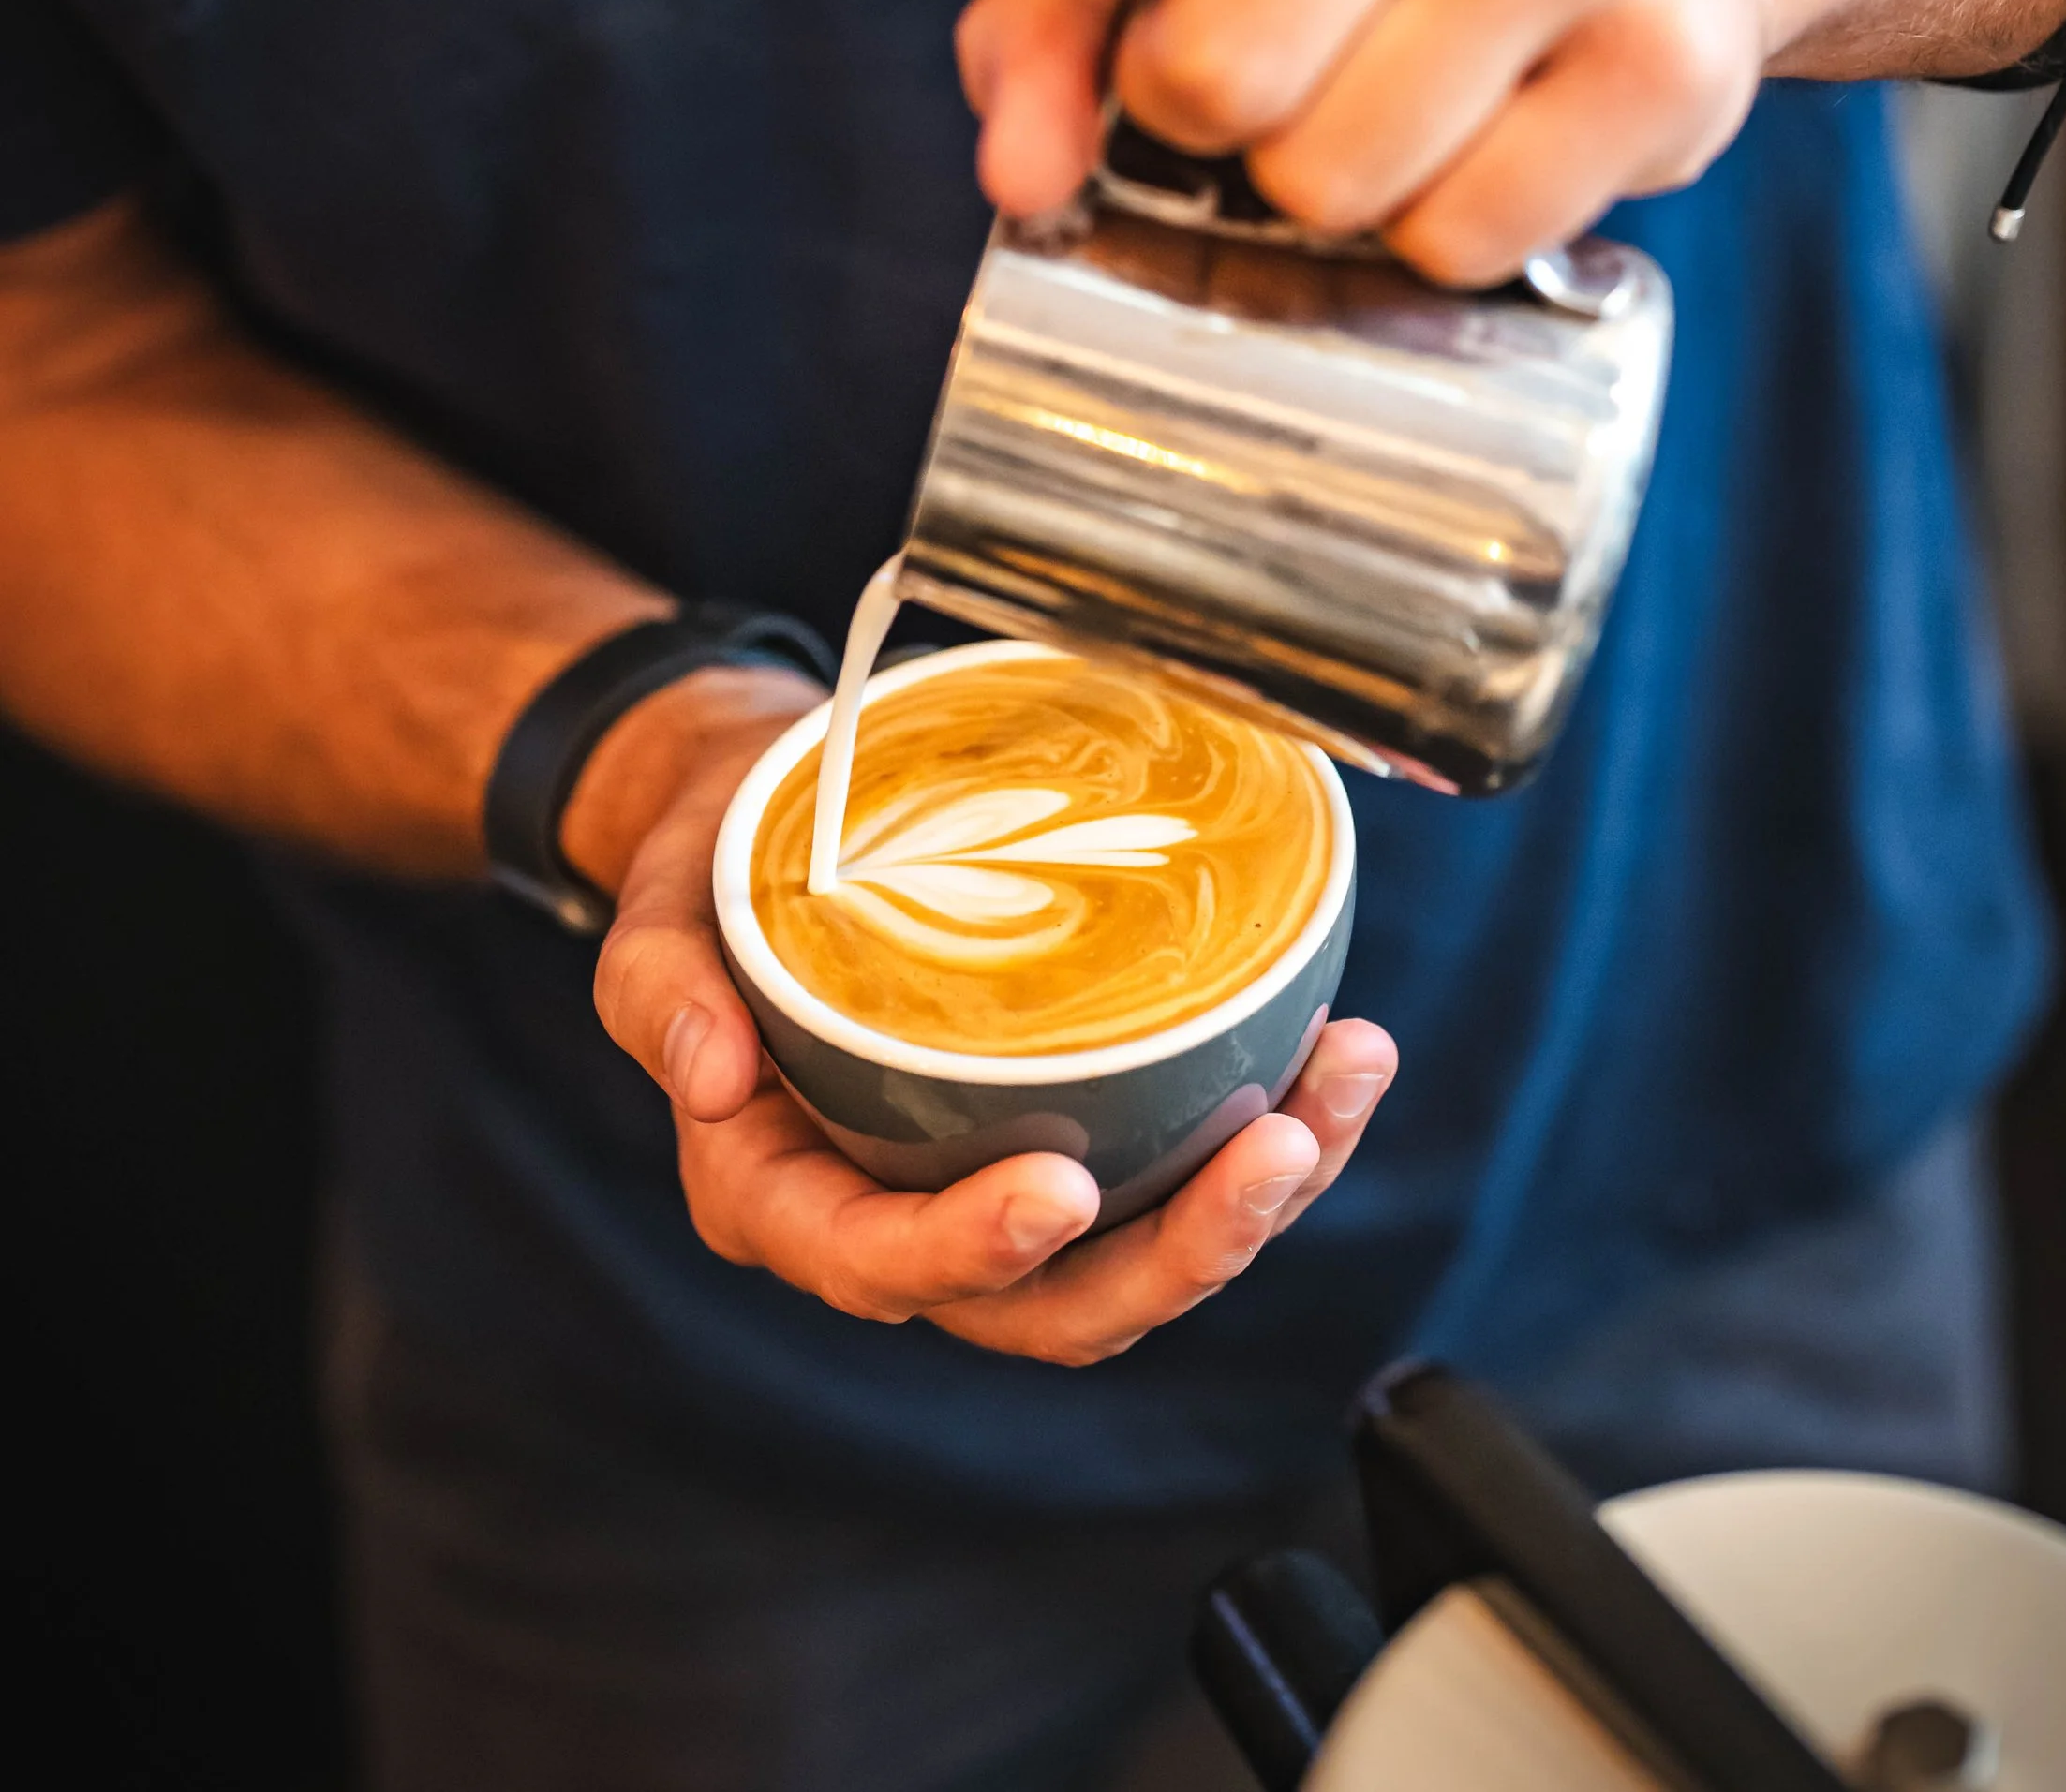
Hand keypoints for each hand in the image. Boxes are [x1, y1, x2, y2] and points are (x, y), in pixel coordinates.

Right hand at [585, 673, 1397, 1363]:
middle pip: (1048, 1305)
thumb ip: (660, 991)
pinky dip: (1269, 1130)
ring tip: (1343, 1081)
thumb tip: (705, 1076)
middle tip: (1276, 1153)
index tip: (1060, 1186)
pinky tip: (1335, 1054)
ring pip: (1137, 1257)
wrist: (773, 822)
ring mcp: (996, 1184)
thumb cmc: (718, 874)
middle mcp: (899, 1217)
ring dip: (1257, 1201)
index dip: (968, 1249)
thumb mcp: (660, 911)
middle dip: (1178, 1253)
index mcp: (781, 1193)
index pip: (875, 1261)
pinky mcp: (1076, 1131)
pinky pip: (1177, 1174)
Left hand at [956, 0, 2065, 282]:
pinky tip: (1480, 132)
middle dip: (1203, 109)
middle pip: (1211, 66)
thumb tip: (1027, 170)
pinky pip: (1456, 239)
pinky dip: (1438, 228)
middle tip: (1273, 56)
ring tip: (1387, 89)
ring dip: (1325, 179)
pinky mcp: (1669, 60)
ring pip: (1328, 179)